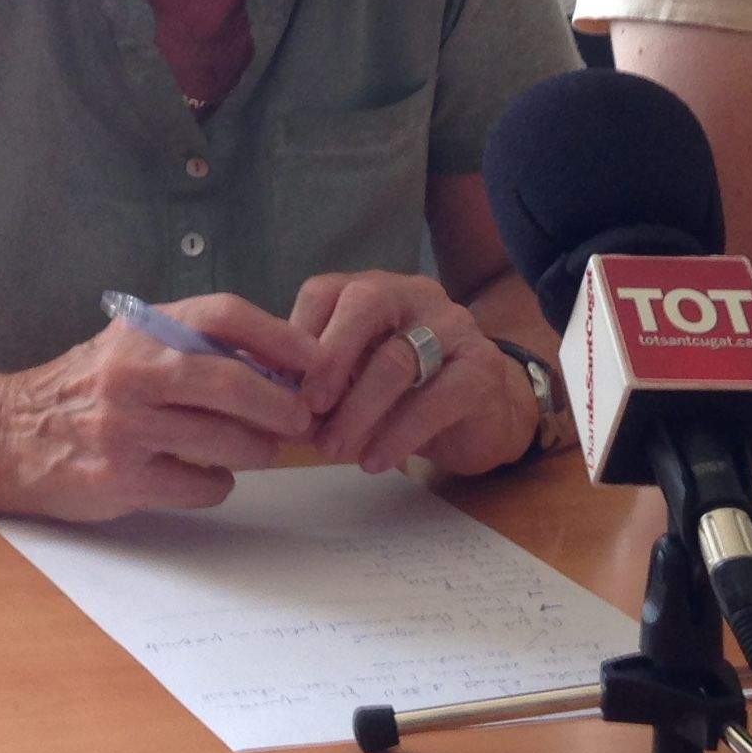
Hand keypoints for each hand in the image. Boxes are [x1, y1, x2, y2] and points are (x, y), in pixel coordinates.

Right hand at [0, 296, 318, 520]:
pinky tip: (205, 475)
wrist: (9, 434)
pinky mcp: (121, 479)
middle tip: (301, 419)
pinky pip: (199, 486)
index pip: (224, 315)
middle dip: (281, 406)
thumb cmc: (86, 387)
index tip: (315, 360)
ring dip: (258, 450)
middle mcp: (132, 372)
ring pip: (224, 442)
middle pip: (232, 383)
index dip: (280, 336)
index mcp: (141, 330)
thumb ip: (192, 344)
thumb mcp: (131, 344)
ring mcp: (125, 428)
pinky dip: (216, 483)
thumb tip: (280, 363)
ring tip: (260, 450)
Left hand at [289, 271, 536, 478]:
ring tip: (332, 448)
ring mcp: (454, 327)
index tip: (279, 384)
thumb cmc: (405, 395)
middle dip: (330, 357)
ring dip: (357, 410)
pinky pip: (436, 399)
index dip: (296, 334)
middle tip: (308, 408)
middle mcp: (414, 295)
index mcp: (374, 291)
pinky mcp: (481, 369)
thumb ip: (317, 385)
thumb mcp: (355, 383)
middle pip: (365, 302)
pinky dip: (398, 435)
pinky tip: (374, 461)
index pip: (325, 291)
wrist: (483, 417)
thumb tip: (268, 406)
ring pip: (397, 358)